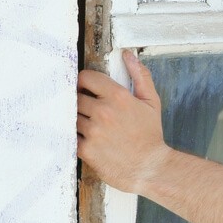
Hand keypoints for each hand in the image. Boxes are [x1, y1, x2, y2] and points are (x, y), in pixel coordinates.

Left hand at [76, 50, 169, 193]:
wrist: (149, 167)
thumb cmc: (150, 135)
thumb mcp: (152, 102)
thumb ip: (140, 76)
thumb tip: (128, 55)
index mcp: (118, 97)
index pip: (85, 78)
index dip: (85, 82)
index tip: (87, 89)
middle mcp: (103, 111)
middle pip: (75, 97)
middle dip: (81, 102)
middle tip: (90, 110)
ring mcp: (92, 131)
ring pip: (72, 116)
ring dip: (78, 119)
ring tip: (90, 126)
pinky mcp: (85, 149)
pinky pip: (70, 136)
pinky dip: (75, 136)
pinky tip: (87, 138)